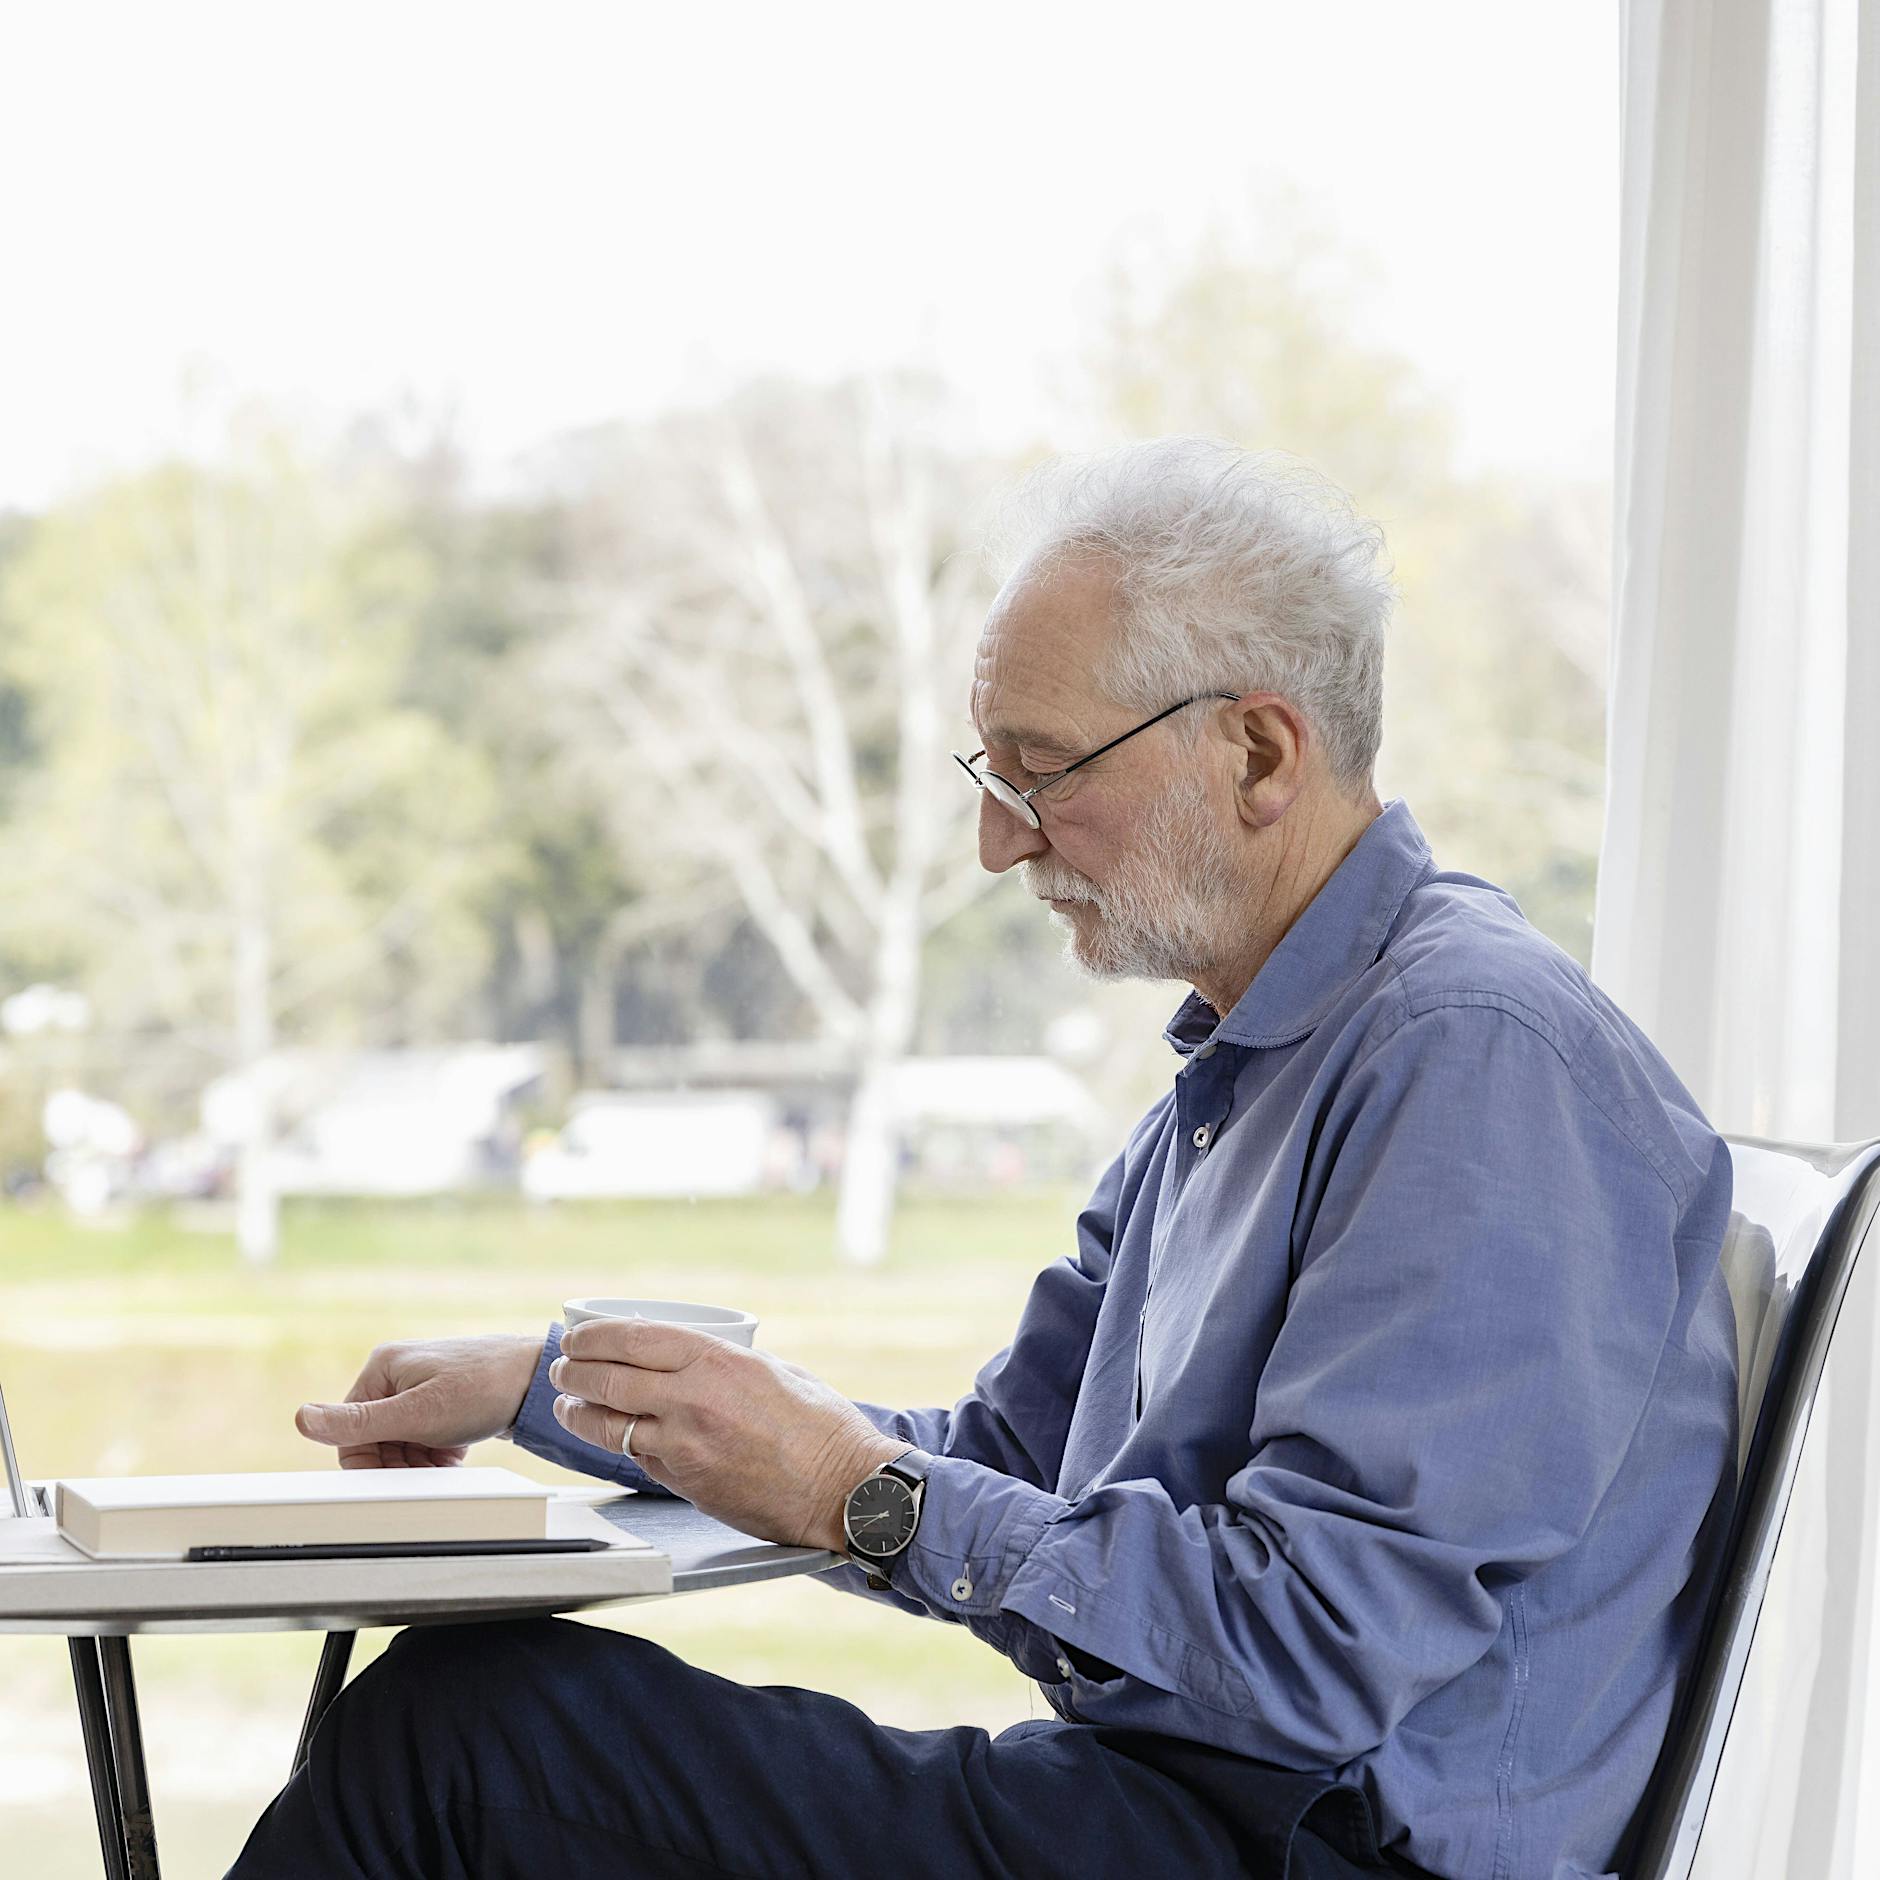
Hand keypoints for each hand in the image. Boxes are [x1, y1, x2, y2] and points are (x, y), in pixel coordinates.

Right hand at [295, 1333, 544, 1468]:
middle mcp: (398, 1374)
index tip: (393, 1481)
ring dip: (419, 1462)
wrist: (539, 1381)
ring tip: (445, 1463)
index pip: (349, 1430)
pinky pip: (425, 1438)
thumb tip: (301, 1419)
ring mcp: (422, 1386)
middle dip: (399, 1463)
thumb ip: (359, 1422)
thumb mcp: (416, 1413)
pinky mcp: (444, 1401)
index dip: (368, 1462)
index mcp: (382, 1368)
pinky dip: (436, 1454)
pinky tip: (455, 1455)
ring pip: (402, 1442)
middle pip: (377, 1439)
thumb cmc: (482, 1388)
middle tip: (428, 1472)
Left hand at [550, 1320, 904, 1550]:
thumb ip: (726, 1363)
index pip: (635, 1339)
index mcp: (717, 1362)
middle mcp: (694, 1401)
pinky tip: (612, 1436)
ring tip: (566, 1405)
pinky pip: (639, 1457)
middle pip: (610, 1380)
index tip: (577, 1335)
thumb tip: (692, 1358)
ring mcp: (686, 1446)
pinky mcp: (686, 1484)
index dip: (595, 1336)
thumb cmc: (821, 1426)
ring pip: (611, 1425)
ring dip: (579, 1413)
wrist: (842, 1488)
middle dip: (575, 1371)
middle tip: (562, 1367)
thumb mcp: (775, 1370)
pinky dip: (621, 1444)